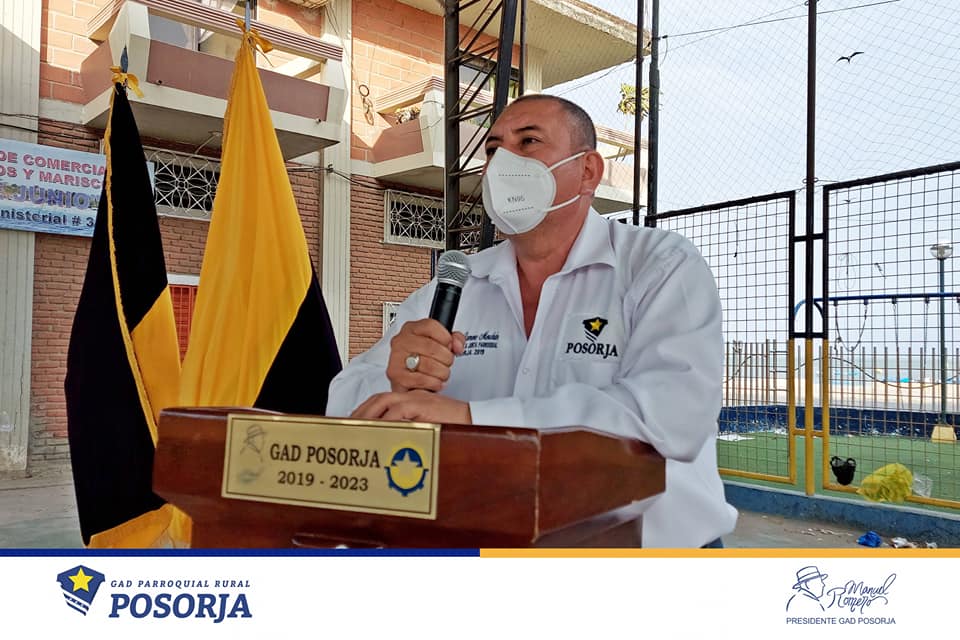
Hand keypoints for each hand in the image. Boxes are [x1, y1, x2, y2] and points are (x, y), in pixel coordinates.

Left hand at [351, 390, 472, 423]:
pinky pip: (398, 411)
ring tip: (359, 427)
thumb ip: (407, 426)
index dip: (364, 409)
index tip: (352, 420)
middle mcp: (409, 396)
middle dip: (361, 411)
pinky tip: (378, 428)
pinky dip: (387, 419)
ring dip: (369, 414)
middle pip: (377, 399)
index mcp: (409, 399)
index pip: (380, 400)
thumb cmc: (451, 423)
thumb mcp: (425, 424)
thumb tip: (388, 439)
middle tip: (348, 425)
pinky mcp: (421, 404)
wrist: (472, 417)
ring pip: (384, 402)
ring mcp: (415, 398)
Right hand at [387, 319, 465, 391]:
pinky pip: (422, 380)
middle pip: (433, 347)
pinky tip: (435, 382)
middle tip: (446, 364)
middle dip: (446, 359)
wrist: (406, 381)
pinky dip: (434, 383)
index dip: (446, 338)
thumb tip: (457, 345)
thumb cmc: (422, 360)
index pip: (431, 326)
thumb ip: (454, 339)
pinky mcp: (396, 375)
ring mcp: (397, 358)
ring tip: (440, 374)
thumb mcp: (440, 343)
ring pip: (430, 365)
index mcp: (411, 329)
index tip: (449, 346)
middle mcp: (401, 341)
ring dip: (442, 373)